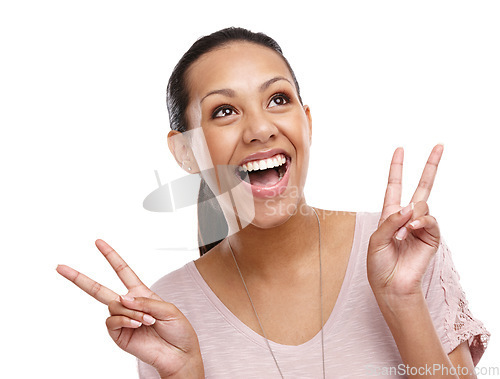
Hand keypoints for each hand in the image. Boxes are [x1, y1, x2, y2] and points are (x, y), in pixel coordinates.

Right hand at [56, 239, 203, 377]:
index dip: (111, 256)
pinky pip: (113, 321)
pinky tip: (137, 325)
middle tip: (61, 267)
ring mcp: (121, 320)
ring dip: (131, 312)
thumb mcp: (168, 308)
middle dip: (79, 278)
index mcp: (141, 294)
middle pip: (98, 289)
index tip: (99, 243)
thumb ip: (145, 301)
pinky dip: (125, 320)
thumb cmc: (178, 330)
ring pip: (113, 306)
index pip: (122, 271)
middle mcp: (128, 305)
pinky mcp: (118, 335)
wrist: (178, 354)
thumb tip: (122, 299)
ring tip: (146, 321)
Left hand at [367, 145, 442, 302]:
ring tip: (401, 235)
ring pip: (422, 205)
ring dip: (410, 217)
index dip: (397, 168)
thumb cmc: (378, 263)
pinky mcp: (431, 237)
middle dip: (431, 166)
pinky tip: (412, 229)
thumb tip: (410, 208)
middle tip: (440, 145)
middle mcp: (407, 216)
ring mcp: (421, 226)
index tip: (400, 150)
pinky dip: (421, 222)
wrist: (390, 284)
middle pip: (422, 186)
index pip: (395, 186)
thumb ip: (391, 221)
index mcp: (390, 214)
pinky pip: (430, 220)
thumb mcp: (377, 239)